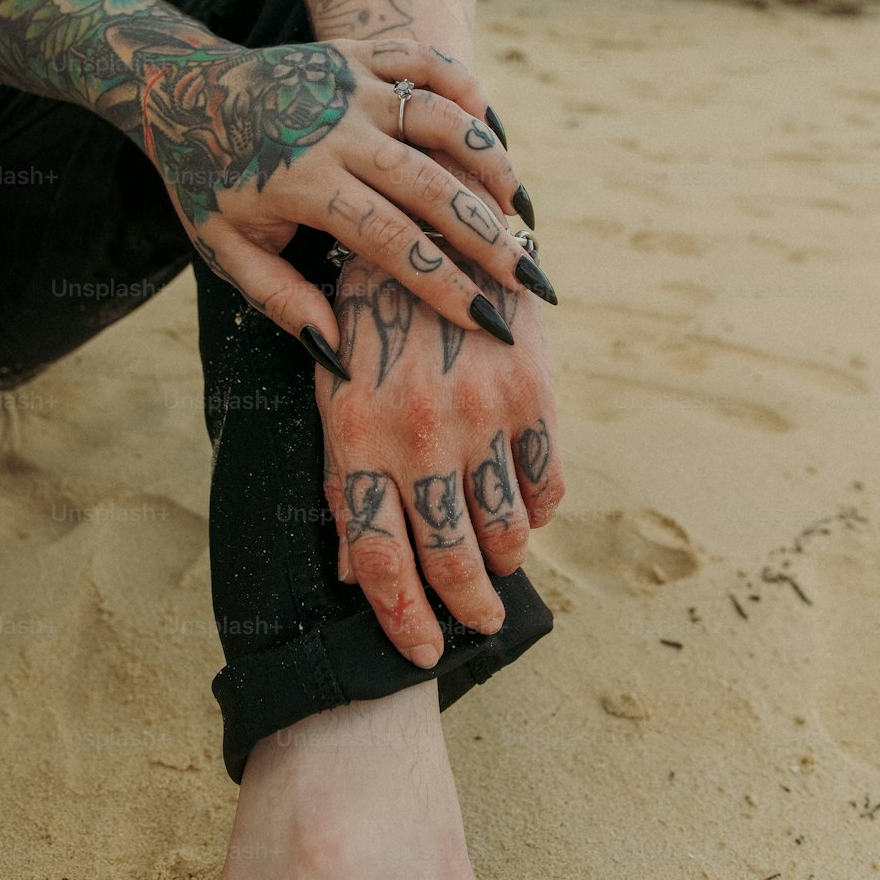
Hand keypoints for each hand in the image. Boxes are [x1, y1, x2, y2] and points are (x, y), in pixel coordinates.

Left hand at [107, 27, 552, 366]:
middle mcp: (334, 128)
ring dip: (492, 165)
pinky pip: (427, 62)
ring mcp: (350, 83)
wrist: (178, 88)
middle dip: (488, 239)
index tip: (489, 322)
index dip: (445, 285)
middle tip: (530, 279)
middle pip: (433, 185)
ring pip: (442, 119)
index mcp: (301, 182)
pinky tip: (492, 133)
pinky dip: (467, 92)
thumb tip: (342, 352)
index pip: (392, 241)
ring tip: (523, 213)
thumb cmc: (206, 180)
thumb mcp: (225, 249)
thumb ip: (281, 301)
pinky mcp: (357, 52)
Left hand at [317, 245, 564, 663]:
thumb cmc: (367, 316)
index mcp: (355, 438)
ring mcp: (480, 416)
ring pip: (504, 530)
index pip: (378, 559)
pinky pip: (545, 486)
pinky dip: (537, 511)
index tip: (420, 654)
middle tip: (480, 623)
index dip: (402, 620)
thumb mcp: (333, 388)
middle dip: (466, 606)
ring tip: (498, 566)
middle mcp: (418, 436)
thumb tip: (352, 571)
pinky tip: (525, 510)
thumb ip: (343, 478)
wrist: (431, 225)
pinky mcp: (530, 394)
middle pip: (448, 557)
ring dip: (503, 560)